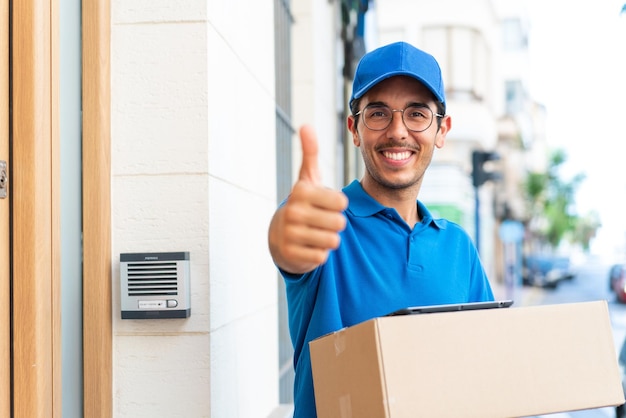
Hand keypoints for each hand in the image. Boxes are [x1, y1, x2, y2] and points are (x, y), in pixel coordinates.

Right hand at [268, 125, 348, 273]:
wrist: (279, 235)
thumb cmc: (302, 204)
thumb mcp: (307, 179)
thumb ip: (310, 153)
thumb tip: (306, 125)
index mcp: (301, 192)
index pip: (341, 201)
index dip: (338, 205)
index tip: (325, 204)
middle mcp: (293, 213)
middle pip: (340, 223)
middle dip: (335, 224)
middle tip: (321, 221)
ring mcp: (291, 235)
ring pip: (333, 241)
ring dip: (329, 239)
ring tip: (316, 233)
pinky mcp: (292, 255)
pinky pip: (323, 256)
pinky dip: (320, 253)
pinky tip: (309, 246)